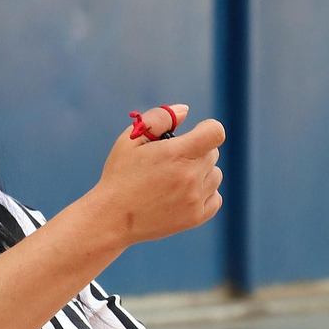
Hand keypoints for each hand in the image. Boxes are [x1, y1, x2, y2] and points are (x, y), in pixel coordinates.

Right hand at [83, 104, 225, 248]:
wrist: (113, 218)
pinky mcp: (196, 217)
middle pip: (213, 153)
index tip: (194, 134)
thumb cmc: (120, 174)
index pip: (215, 133)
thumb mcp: (131, 139)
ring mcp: (195, 199)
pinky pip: (216, 197)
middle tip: (172, 161)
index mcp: (176, 154)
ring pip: (215, 175)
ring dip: (201, 172)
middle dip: (196, 151)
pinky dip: (205, 193)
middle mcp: (190, 177)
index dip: (207, 128)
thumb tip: (185, 110)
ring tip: (176, 179)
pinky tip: (184, 193)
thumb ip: (159, 119)